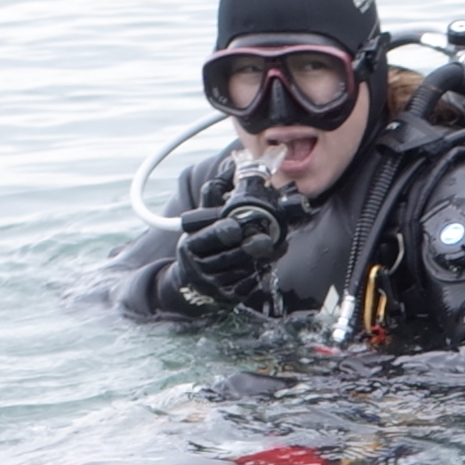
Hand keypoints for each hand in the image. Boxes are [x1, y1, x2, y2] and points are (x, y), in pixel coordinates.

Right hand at [172, 190, 291, 308]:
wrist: (192, 284)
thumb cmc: (202, 242)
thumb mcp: (200, 219)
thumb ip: (215, 194)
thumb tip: (231, 166)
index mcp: (191, 244)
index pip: (212, 236)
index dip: (226, 231)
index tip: (238, 225)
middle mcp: (200, 267)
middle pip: (232, 255)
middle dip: (251, 245)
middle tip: (266, 238)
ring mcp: (215, 285)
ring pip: (244, 270)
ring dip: (261, 258)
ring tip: (273, 246)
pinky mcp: (229, 298)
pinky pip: (250, 284)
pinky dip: (261, 272)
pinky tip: (268, 261)